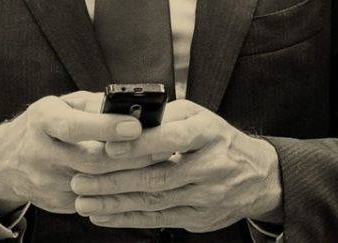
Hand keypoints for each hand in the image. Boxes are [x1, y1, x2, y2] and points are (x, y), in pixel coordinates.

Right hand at [0, 91, 176, 216]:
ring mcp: (48, 182)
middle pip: (91, 161)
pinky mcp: (57, 202)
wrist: (5, 162)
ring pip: (97, 184)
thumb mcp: (60, 104)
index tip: (135, 125)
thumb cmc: (43, 125)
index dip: (105, 127)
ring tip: (159, 161)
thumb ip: (93, 105)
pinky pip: (94, 199)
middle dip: (131, 154)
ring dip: (131, 174)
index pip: (73, 127)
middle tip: (164, 146)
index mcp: (42, 121)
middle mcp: (40, 153)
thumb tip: (129, 107)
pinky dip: (119, 190)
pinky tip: (140, 180)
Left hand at [69, 99, 283, 232]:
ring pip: (154, 202)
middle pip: (157, 176)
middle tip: (79, 179)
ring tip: (83, 200)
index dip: (139, 144)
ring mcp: (207, 196)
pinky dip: (128, 219)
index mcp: (209, 133)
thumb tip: (126, 118)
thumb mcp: (201, 117)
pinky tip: (103, 216)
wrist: (258, 176)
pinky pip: (159, 220)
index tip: (107, 147)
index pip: (173, 139)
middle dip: (114, 180)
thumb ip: (168, 117)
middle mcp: (211, 166)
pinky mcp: (199, 218)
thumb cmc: (219, 139)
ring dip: (114, 203)